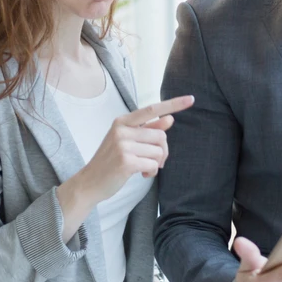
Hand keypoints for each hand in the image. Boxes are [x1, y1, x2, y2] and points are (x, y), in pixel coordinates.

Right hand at [57, 96, 193, 240]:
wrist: (90, 182)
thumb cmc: (111, 161)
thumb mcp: (127, 141)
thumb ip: (148, 130)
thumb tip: (169, 119)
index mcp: (122, 121)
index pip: (152, 109)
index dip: (173, 104)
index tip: (191, 99)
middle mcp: (121, 130)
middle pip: (161, 135)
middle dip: (162, 151)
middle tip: (153, 161)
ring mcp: (122, 145)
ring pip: (158, 151)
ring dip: (156, 163)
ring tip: (143, 168)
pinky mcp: (126, 161)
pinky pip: (153, 165)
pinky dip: (151, 172)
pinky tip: (141, 175)